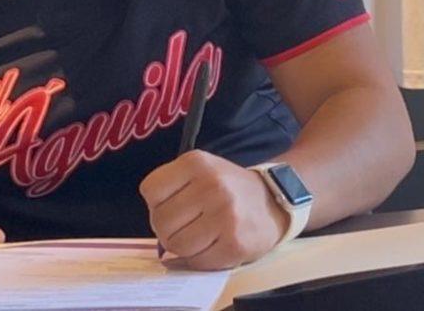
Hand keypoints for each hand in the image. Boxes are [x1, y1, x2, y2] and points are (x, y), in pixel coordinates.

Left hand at [140, 150, 288, 269]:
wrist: (273, 200)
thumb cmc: (228, 188)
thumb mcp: (201, 170)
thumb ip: (172, 189)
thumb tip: (154, 231)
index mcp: (197, 162)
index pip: (150, 190)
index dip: (157, 203)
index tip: (173, 205)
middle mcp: (211, 185)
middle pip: (160, 221)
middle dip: (168, 229)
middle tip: (187, 225)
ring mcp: (225, 215)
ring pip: (176, 245)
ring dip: (184, 247)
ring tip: (201, 235)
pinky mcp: (235, 243)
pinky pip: (197, 261)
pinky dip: (199, 259)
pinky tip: (212, 246)